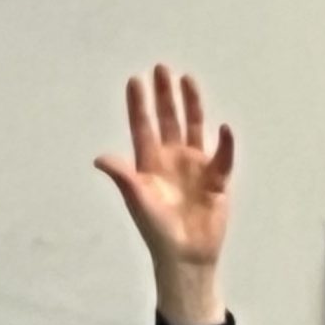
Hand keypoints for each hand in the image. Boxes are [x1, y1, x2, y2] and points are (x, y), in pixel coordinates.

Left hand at [93, 64, 234, 324]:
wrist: (185, 255)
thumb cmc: (157, 231)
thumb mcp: (138, 200)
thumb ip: (123, 177)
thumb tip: (100, 158)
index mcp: (149, 163)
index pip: (143, 127)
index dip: (139, 105)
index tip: (135, 80)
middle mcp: (172, 159)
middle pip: (168, 120)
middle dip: (165, 96)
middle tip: (161, 69)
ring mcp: (195, 167)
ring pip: (193, 128)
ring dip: (191, 105)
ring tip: (187, 80)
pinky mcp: (216, 179)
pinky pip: (222, 156)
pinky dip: (224, 143)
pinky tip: (224, 128)